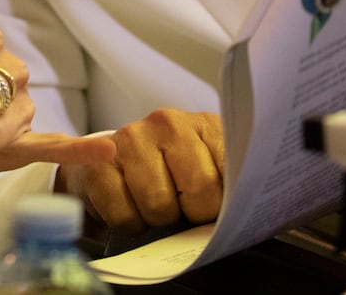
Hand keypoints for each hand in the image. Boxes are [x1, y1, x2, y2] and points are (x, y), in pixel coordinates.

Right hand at [55, 109, 223, 233]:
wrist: (115, 162)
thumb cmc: (175, 176)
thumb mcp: (213, 172)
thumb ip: (233, 186)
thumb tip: (247, 216)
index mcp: (204, 124)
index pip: (230, 174)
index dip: (221, 205)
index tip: (211, 209)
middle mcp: (167, 122)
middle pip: (198, 190)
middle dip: (190, 213)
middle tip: (181, 208)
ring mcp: (131, 138)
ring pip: (158, 204)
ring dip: (158, 219)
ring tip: (156, 206)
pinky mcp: (99, 163)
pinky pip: (122, 214)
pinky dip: (129, 223)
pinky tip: (131, 207)